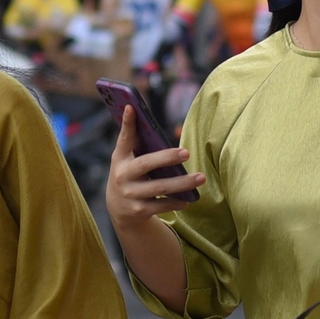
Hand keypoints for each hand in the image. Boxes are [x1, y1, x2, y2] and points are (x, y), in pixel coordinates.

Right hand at [106, 107, 203, 228]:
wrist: (118, 209)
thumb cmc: (128, 175)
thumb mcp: (125, 158)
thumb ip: (133, 139)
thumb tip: (137, 111)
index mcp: (120, 159)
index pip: (124, 139)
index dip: (127, 123)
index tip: (131, 107)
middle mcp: (122, 177)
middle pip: (146, 165)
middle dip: (167, 158)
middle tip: (187, 152)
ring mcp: (130, 195)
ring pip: (159, 188)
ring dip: (181, 184)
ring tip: (200, 177)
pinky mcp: (139, 211)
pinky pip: (162, 205)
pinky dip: (176, 202)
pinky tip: (188, 199)